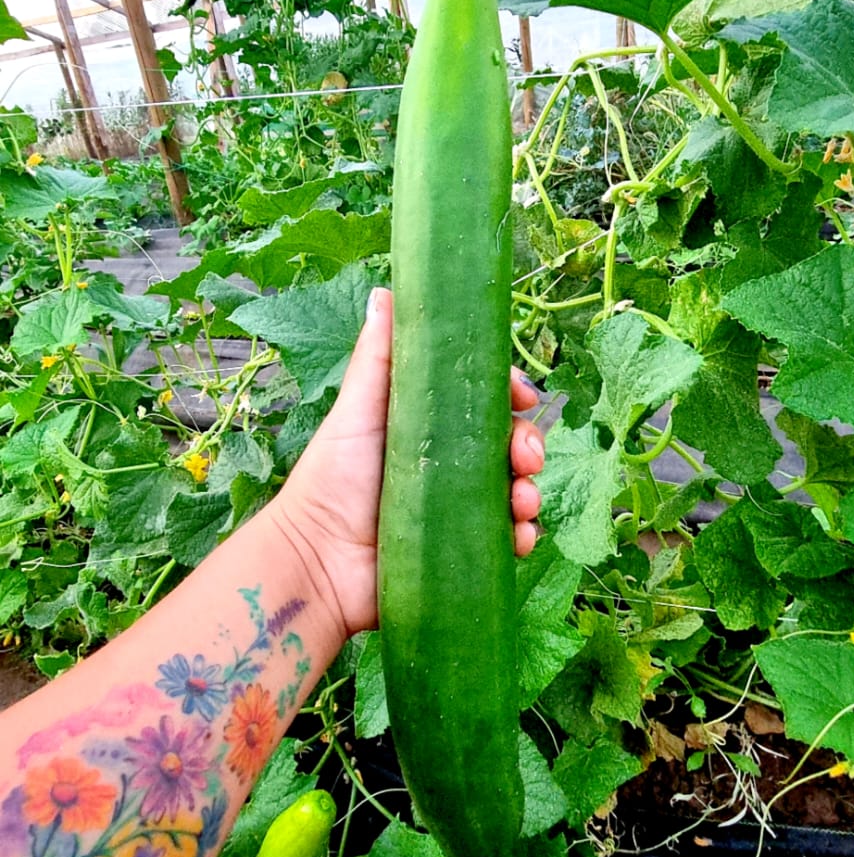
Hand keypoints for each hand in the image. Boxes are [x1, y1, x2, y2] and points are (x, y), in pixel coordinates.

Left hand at [271, 288, 543, 639]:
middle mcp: (446, 467)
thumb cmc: (330, 482)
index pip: (481, 402)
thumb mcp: (358, 410)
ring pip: (516, 491)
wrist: (318, 564)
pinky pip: (507, 540)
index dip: (508, 395)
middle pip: (508, 445)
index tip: (522, 395)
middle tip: (525, 455)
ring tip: (522, 500)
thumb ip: (378, 356)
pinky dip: (523, 534)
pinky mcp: (461, 552)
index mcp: (427, 427)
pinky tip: (520, 534)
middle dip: (529, 444)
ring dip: (532, 490)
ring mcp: (456, 511)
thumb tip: (386, 292)